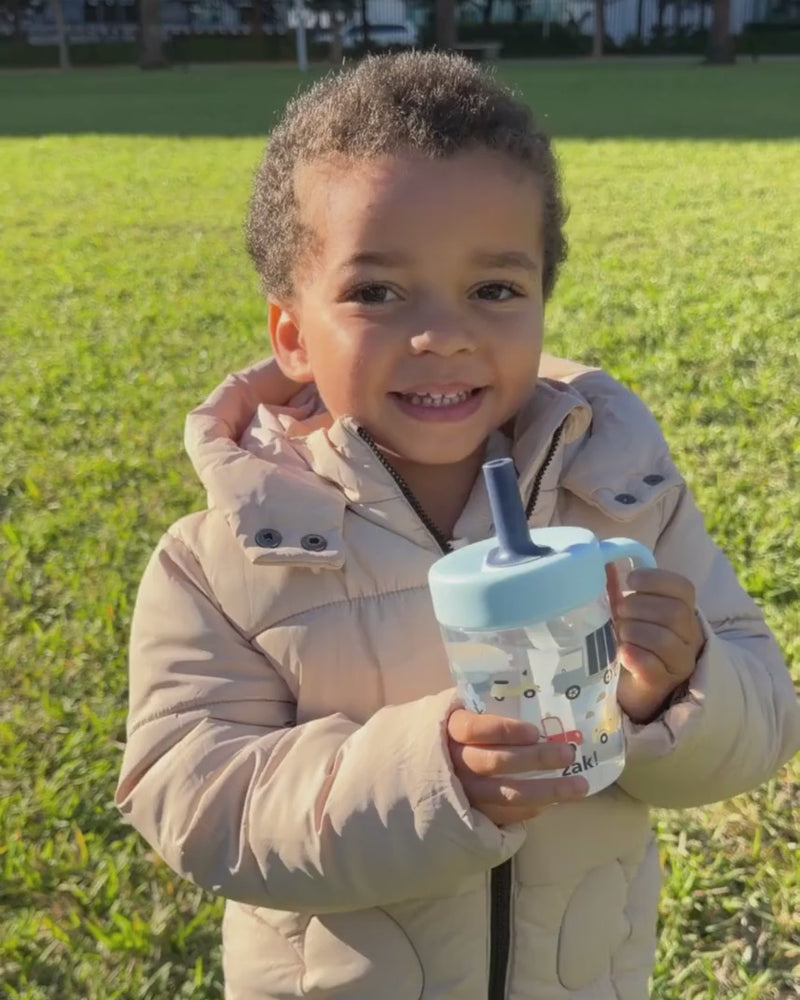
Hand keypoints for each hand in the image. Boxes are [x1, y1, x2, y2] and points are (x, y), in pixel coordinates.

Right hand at [447, 709, 588, 825]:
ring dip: (547, 791)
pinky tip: (552, 802)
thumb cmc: (448, 737)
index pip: (474, 729)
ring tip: (579, 786)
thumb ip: (481, 712)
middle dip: (537, 758)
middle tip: (568, 754)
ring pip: (507, 793)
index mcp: (450, 732)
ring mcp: (462, 792)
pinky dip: (530, 809)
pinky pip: (504, 814)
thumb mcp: (456, 716)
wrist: (418, 774)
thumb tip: (529, 704)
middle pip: (497, 761)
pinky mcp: (470, 814)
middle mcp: (455, 763)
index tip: (533, 731)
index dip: (505, 730)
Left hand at [606, 566, 704, 723]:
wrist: (630, 685)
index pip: (683, 587)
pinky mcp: (663, 683)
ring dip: (634, 632)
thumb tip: (605, 561)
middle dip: (639, 608)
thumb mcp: (626, 612)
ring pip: (665, 640)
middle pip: (674, 612)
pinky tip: (621, 652)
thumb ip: (618, 589)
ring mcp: (679, 662)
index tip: (630, 582)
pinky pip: (652, 667)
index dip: (656, 580)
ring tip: (620, 635)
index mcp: (683, 611)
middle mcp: (689, 636)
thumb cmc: (631, 640)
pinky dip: (633, 656)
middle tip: (619, 613)